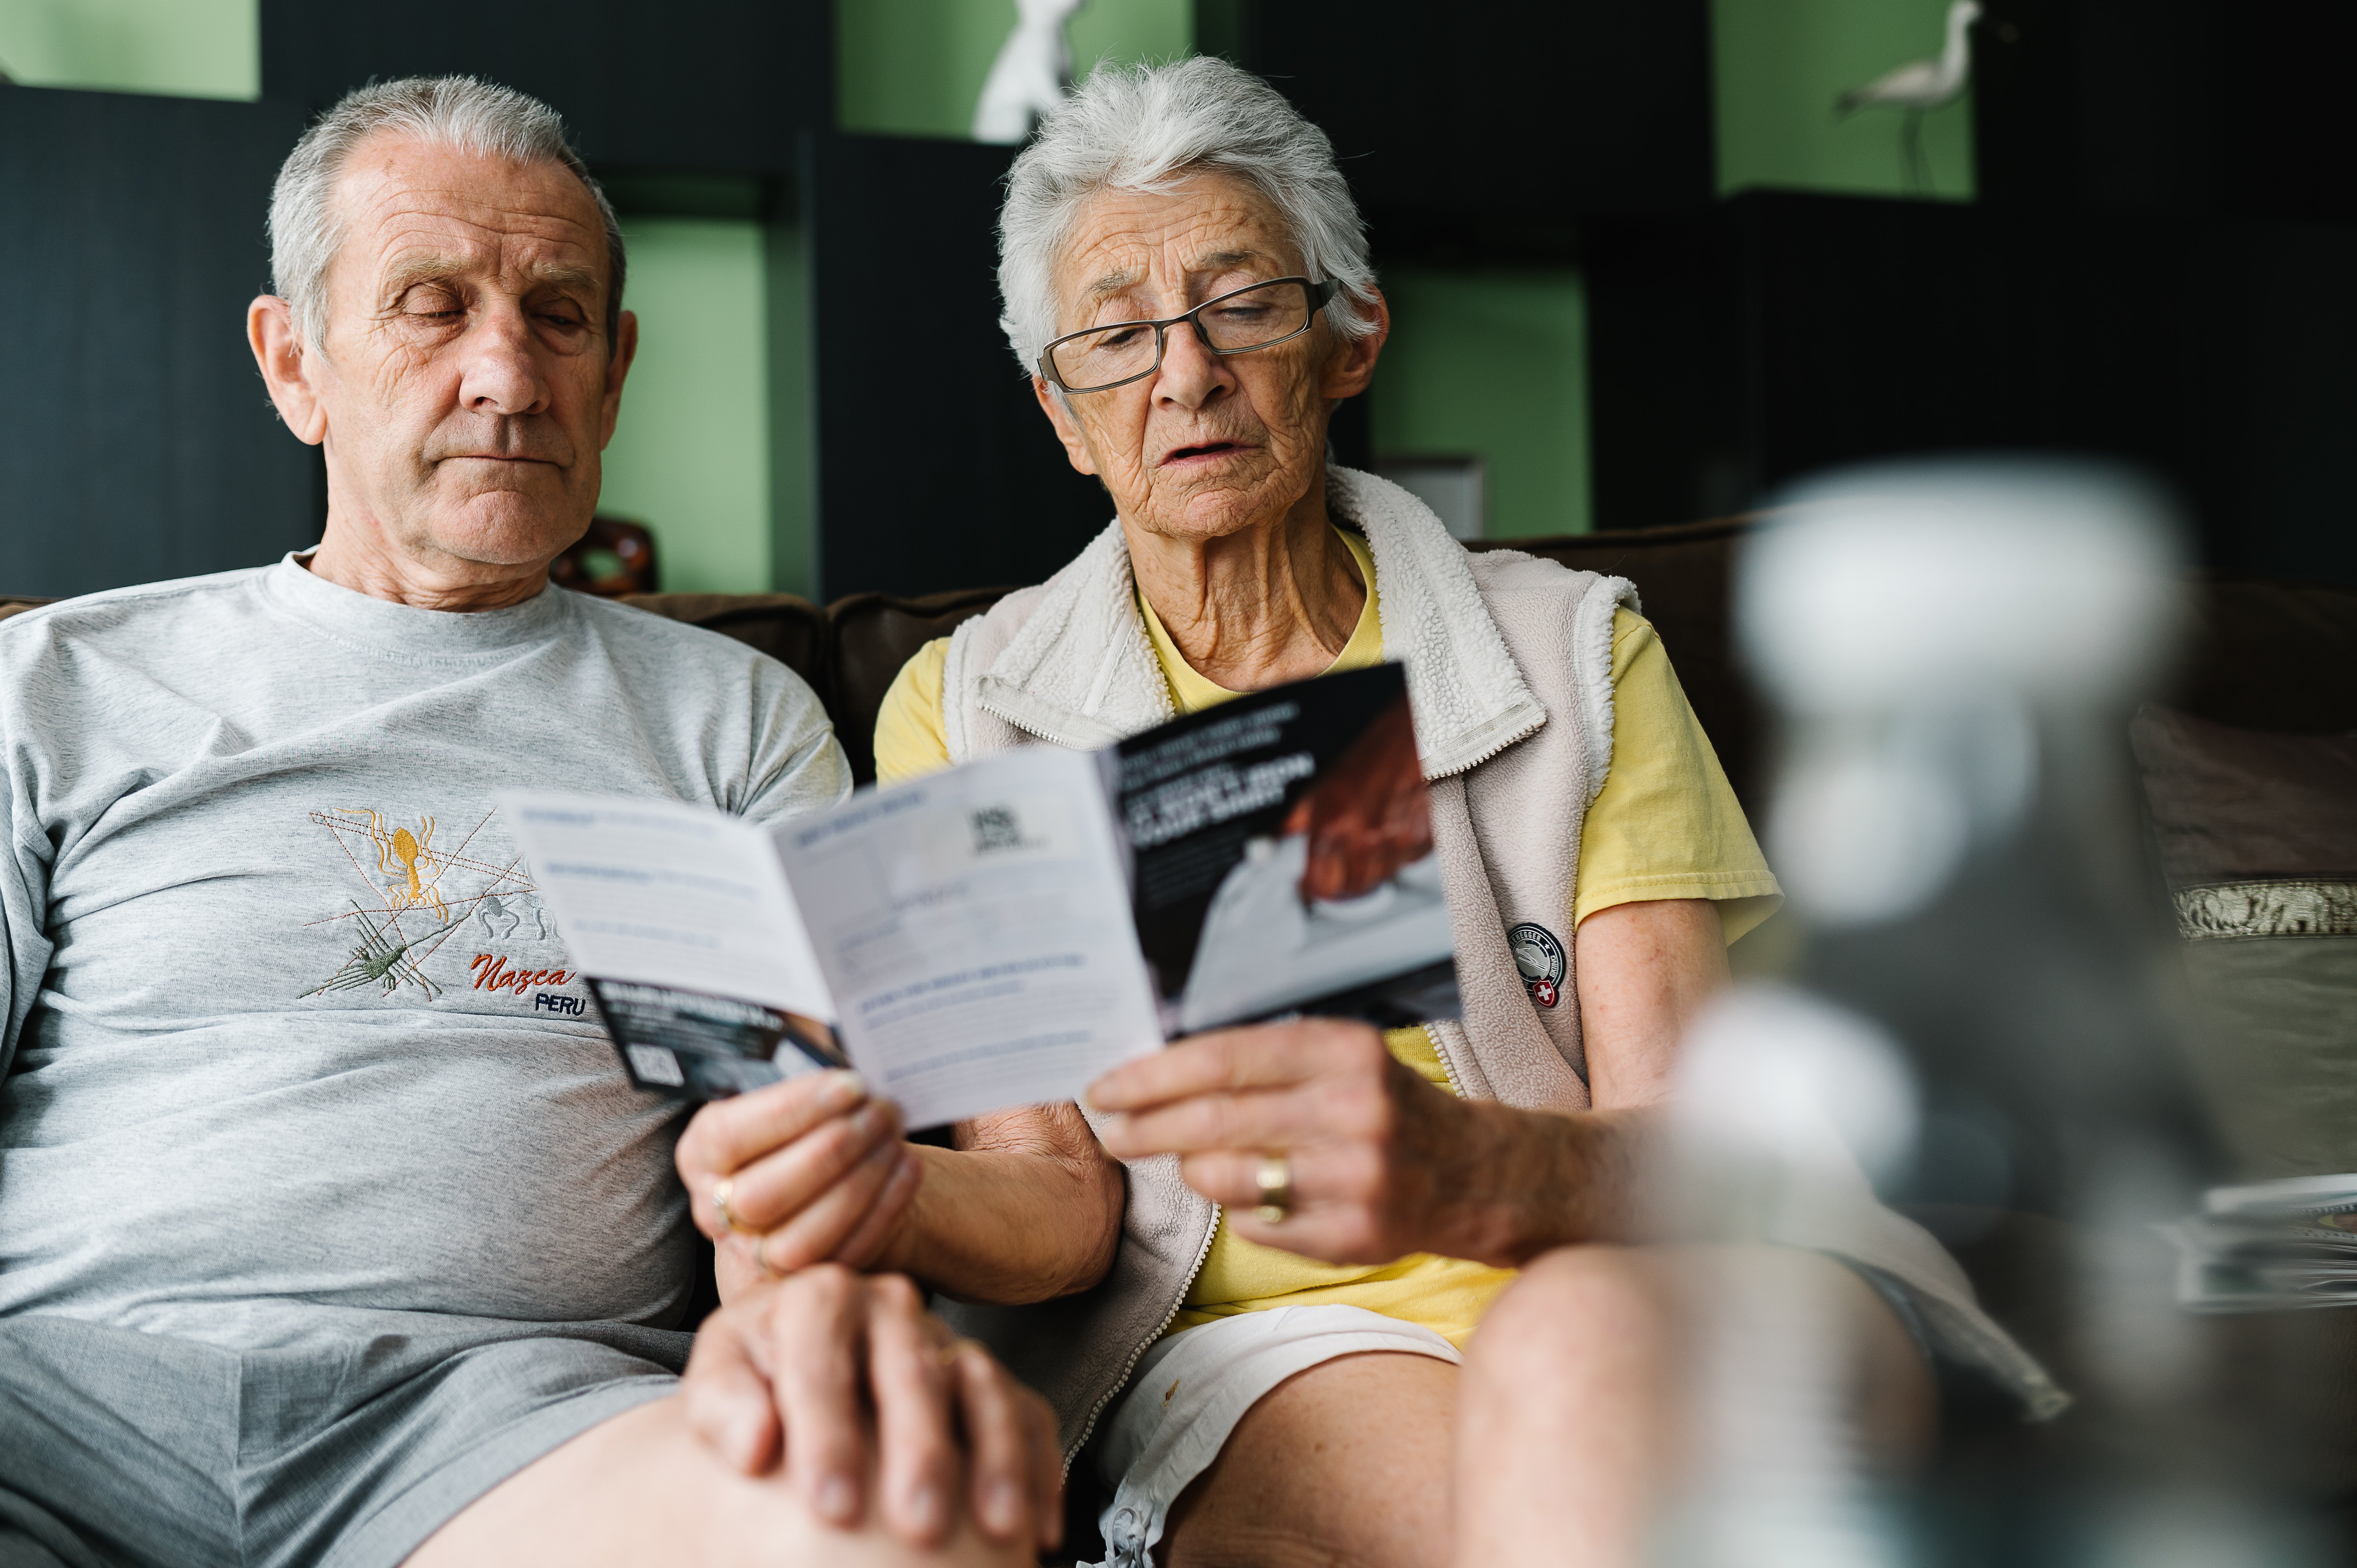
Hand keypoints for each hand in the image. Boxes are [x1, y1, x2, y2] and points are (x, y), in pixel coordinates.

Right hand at [676, 1070, 922, 1294]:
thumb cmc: (804, 1117)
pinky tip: (910, 1169)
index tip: (851, 1083)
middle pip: (765, 1195)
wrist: (820, 1174)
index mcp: (702, 1154)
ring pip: (801, 1238)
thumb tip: (844, 1028)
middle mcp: (715, 1210)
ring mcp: (754, 1256)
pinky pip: (841, 1258)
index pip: (729, 1136)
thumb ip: (803, 1065)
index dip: (791, 1110)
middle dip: (833, 1150)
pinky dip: (882, 1212)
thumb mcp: (788, 1085)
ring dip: (859, 1184)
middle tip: (883, 1109)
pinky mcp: (800, 1282)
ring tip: (896, 1137)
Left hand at [684, 1265, 1062, 1552]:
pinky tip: (1037, 1527)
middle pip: (912, 1369)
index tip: (829, 1506)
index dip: (827, 1430)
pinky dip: (1037, 1470)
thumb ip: (723, 1405)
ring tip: (999, 1528)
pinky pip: (1029, 1415)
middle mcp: (889, 1307)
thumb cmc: (756, 1386)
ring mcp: (946, 1340)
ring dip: (996, 1457)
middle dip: (920, 1450)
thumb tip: (755, 1445)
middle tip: (918, 1524)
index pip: (821, 1355)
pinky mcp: (988, 1381)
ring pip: (982, 1386)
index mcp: (817, 1300)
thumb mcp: (721, 1382)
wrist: (798, 1371)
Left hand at [1089, 1018, 1504, 1265]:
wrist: (1473, 1174)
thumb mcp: (1337, 1059)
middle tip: (1112, 1132)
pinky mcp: (1352, 1236)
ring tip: (1192, 1160)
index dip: (1153, 1076)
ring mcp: (1354, 1179)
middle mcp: (1353, 1111)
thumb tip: (1156, 1076)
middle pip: (1215, 1121)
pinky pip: (1256, 1225)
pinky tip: (1259, 1194)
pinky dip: (1242, 1209)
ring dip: (1193, 1171)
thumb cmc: (1384, 1107)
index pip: (1224, 1059)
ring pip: (1227, 1179)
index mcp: (1344, 1052)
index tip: (1108, 1088)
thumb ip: (1259, 1063)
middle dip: (1147, 1128)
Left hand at [1282, 692, 1431, 901]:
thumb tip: (1276, 841)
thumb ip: (1299, 817)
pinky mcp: (1426, 839)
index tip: (1310, 884)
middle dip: (1342, 882)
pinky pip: (1406, 862)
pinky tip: (1395, 829)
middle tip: (1339, 867)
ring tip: (1369, 842)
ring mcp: (1398, 841)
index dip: (1313, 888)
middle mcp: (1365, 836)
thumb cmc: (1374, 750)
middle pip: (1350, 890)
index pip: (1319, 885)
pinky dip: (1399, 854)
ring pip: (1380, 879)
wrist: (1417, 731)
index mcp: (1333, 823)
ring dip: (1371, 869)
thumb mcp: (1326, 781)